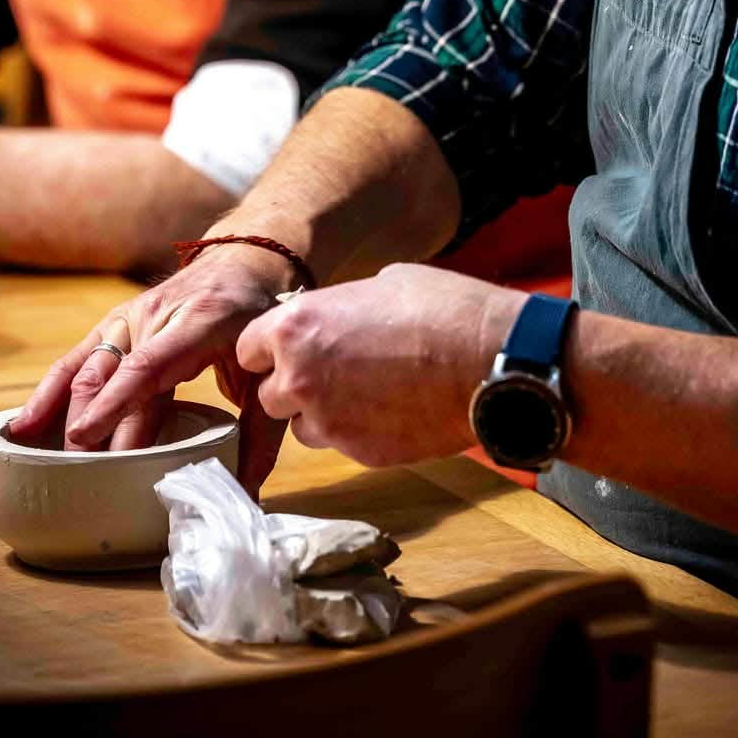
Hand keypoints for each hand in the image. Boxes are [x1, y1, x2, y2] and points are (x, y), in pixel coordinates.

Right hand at [7, 242, 297, 492]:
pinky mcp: (113, 325)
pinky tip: (24, 424)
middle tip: (75, 474)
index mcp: (199, 322)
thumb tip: (245, 490)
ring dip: (56, 409)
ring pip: (84, 365)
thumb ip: (261, 429)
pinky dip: (49, 392)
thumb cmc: (254, 318)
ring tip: (31, 451)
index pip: (149, 364)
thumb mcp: (264, 368)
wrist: (241, 261)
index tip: (85, 436)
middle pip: (109, 372)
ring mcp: (130, 318)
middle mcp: (156, 316)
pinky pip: (77, 359)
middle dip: (87, 423)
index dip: (116, 401)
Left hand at [235, 263, 520, 468]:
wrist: (488, 358)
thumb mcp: (380, 283)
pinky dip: (360, 432)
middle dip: (294, 386)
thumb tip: (337, 320)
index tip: (292, 348)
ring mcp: (329, 422)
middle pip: (269, 396)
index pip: (248, 349)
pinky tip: (395, 410)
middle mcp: (299, 378)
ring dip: (323, 415)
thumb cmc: (440, 308)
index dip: (271, 349)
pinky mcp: (361, 454)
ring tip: (369, 392)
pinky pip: (344, 446)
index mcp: (295, 327)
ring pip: (303, 428)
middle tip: (335, 371)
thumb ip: (340, 309)